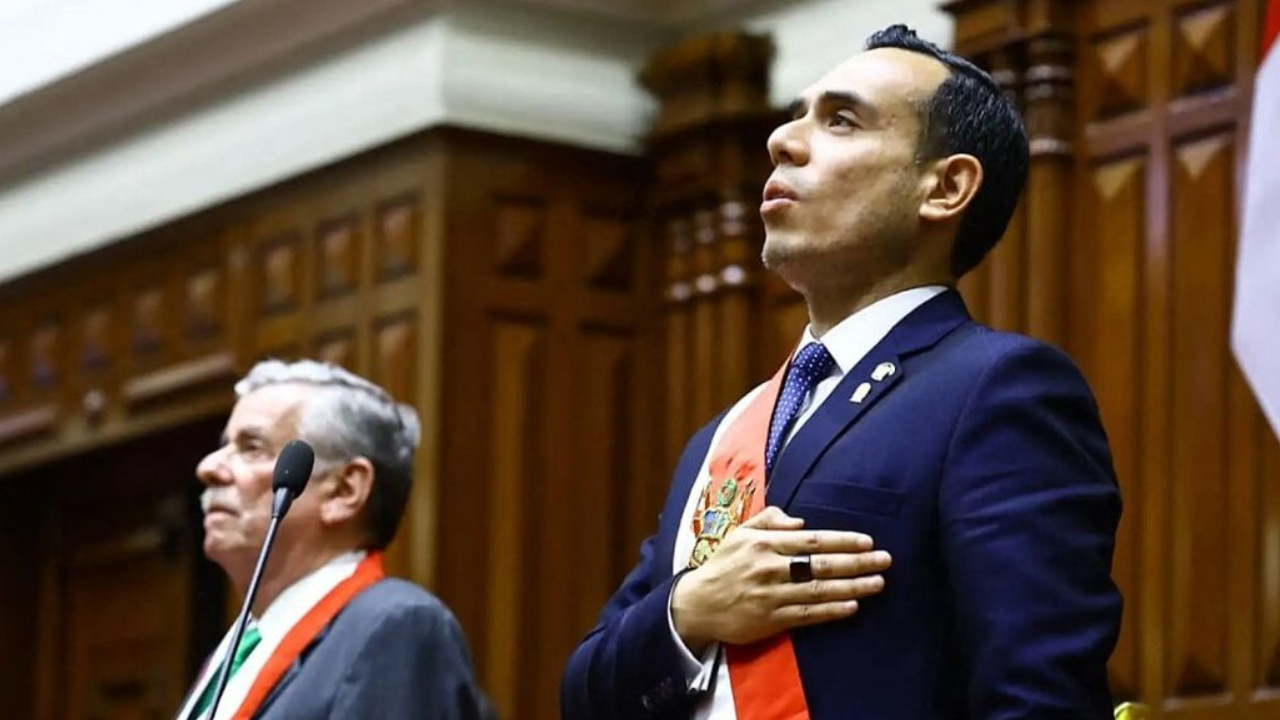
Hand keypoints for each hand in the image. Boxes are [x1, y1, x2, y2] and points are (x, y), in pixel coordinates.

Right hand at [671, 507, 891, 653]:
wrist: (697, 604)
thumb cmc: (723, 565)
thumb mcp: (740, 534)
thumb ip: (769, 520)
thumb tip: (801, 521)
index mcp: (764, 543)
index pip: (811, 539)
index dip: (841, 540)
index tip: (867, 541)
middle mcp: (769, 567)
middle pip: (820, 564)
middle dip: (856, 562)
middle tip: (884, 560)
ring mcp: (771, 595)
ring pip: (818, 590)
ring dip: (851, 587)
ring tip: (878, 584)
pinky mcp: (770, 620)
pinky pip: (806, 615)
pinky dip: (831, 611)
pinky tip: (852, 607)